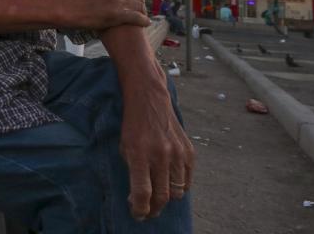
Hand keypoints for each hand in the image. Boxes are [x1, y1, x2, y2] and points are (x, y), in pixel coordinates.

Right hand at [68, 0, 149, 31]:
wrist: (69, 9)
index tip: (136, 1)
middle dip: (141, 4)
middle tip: (142, 11)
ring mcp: (118, 2)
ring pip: (139, 6)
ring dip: (143, 12)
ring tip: (144, 18)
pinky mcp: (118, 14)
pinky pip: (136, 17)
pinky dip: (143, 21)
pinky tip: (146, 23)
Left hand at [120, 85, 194, 219]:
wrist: (150, 100)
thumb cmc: (133, 126)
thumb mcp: (124, 148)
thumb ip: (133, 173)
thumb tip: (139, 200)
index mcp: (139, 154)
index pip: (142, 193)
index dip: (140, 210)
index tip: (138, 214)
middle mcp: (160, 155)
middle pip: (162, 197)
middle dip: (154, 210)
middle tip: (148, 211)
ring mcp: (177, 153)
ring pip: (177, 192)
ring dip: (167, 199)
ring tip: (159, 197)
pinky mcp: (188, 151)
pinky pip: (187, 180)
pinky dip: (179, 187)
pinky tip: (169, 183)